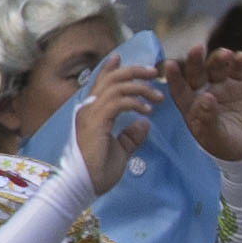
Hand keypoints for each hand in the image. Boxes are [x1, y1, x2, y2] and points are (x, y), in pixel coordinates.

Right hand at [66, 52, 162, 192]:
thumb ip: (130, 136)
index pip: (100, 84)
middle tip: (153, 71)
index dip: (110, 69)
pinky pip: (118, 102)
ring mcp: (90, 114)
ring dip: (140, 87)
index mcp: (92, 113)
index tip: (121, 56)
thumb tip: (144, 125)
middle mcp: (88, 109)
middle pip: (110, 79)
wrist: (82, 185)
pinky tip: (148, 111)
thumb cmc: (98, 172)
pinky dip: (135, 102)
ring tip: (158, 96)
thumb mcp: (120, 151)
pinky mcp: (97, 122)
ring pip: (116, 87)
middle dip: (133, 71)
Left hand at [169, 45, 241, 166]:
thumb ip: (208, 119)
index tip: (170, 64)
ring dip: (219, 59)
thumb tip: (207, 97)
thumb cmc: (226, 146)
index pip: (179, 89)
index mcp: (190, 106)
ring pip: (217, 68)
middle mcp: (203, 92)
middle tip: (197, 48)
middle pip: (196, 73)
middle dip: (196, 61)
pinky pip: (238, 70)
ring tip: (227, 54)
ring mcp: (221, 86)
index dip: (174, 77)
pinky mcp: (239, 84)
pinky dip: (239, 62)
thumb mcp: (214, 137)